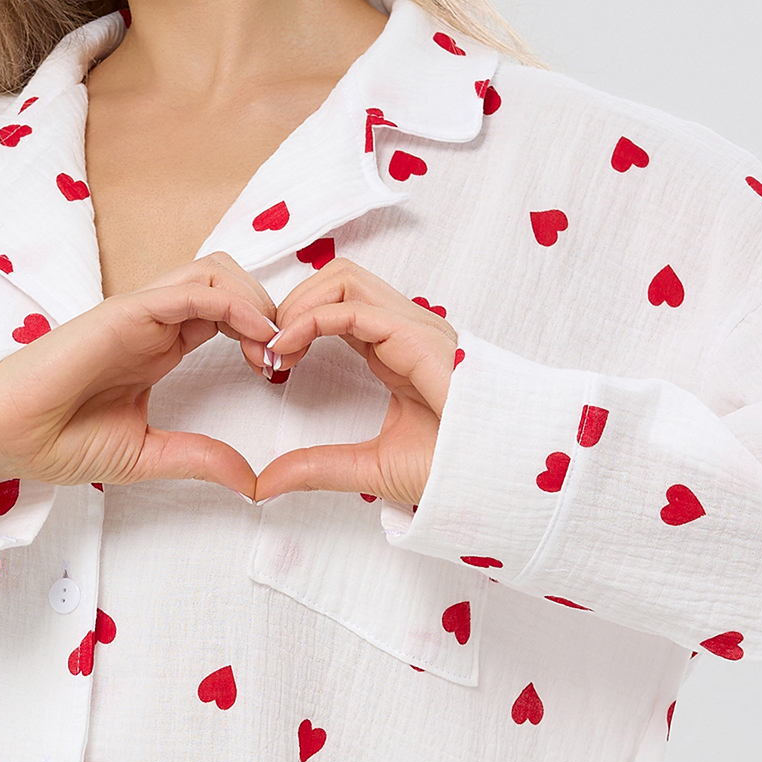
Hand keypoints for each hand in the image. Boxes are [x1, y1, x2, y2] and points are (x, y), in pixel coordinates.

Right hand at [0, 254, 278, 498]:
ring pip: (215, 271)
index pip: (226, 313)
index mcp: (160, 347)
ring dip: (255, 300)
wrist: (9, 437)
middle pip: (229, 280)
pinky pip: (192, 289)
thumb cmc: (59, 441)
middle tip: (283, 356)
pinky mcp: (127, 311)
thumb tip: (251, 482)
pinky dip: (234, 305)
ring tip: (271, 346)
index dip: (262, 333)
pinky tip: (255, 338)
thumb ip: (198, 459)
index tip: (279, 373)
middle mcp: (155, 322)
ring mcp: (141, 313)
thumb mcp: (147, 456)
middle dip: (268, 308)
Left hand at [246, 259, 455, 504]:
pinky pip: (353, 307)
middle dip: (291, 303)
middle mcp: (404, 330)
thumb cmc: (453, 473)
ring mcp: (414, 328)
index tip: (267, 364)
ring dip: (297, 303)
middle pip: (337, 279)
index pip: (338, 307)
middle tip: (264, 349)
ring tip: (274, 348)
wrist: (496, 483)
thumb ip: (318, 467)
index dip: (295, 323)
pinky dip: (310, 319)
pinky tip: (286, 349)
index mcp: (395, 351)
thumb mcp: (368, 467)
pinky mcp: (416, 338)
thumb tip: (266, 483)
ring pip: (342, 278)